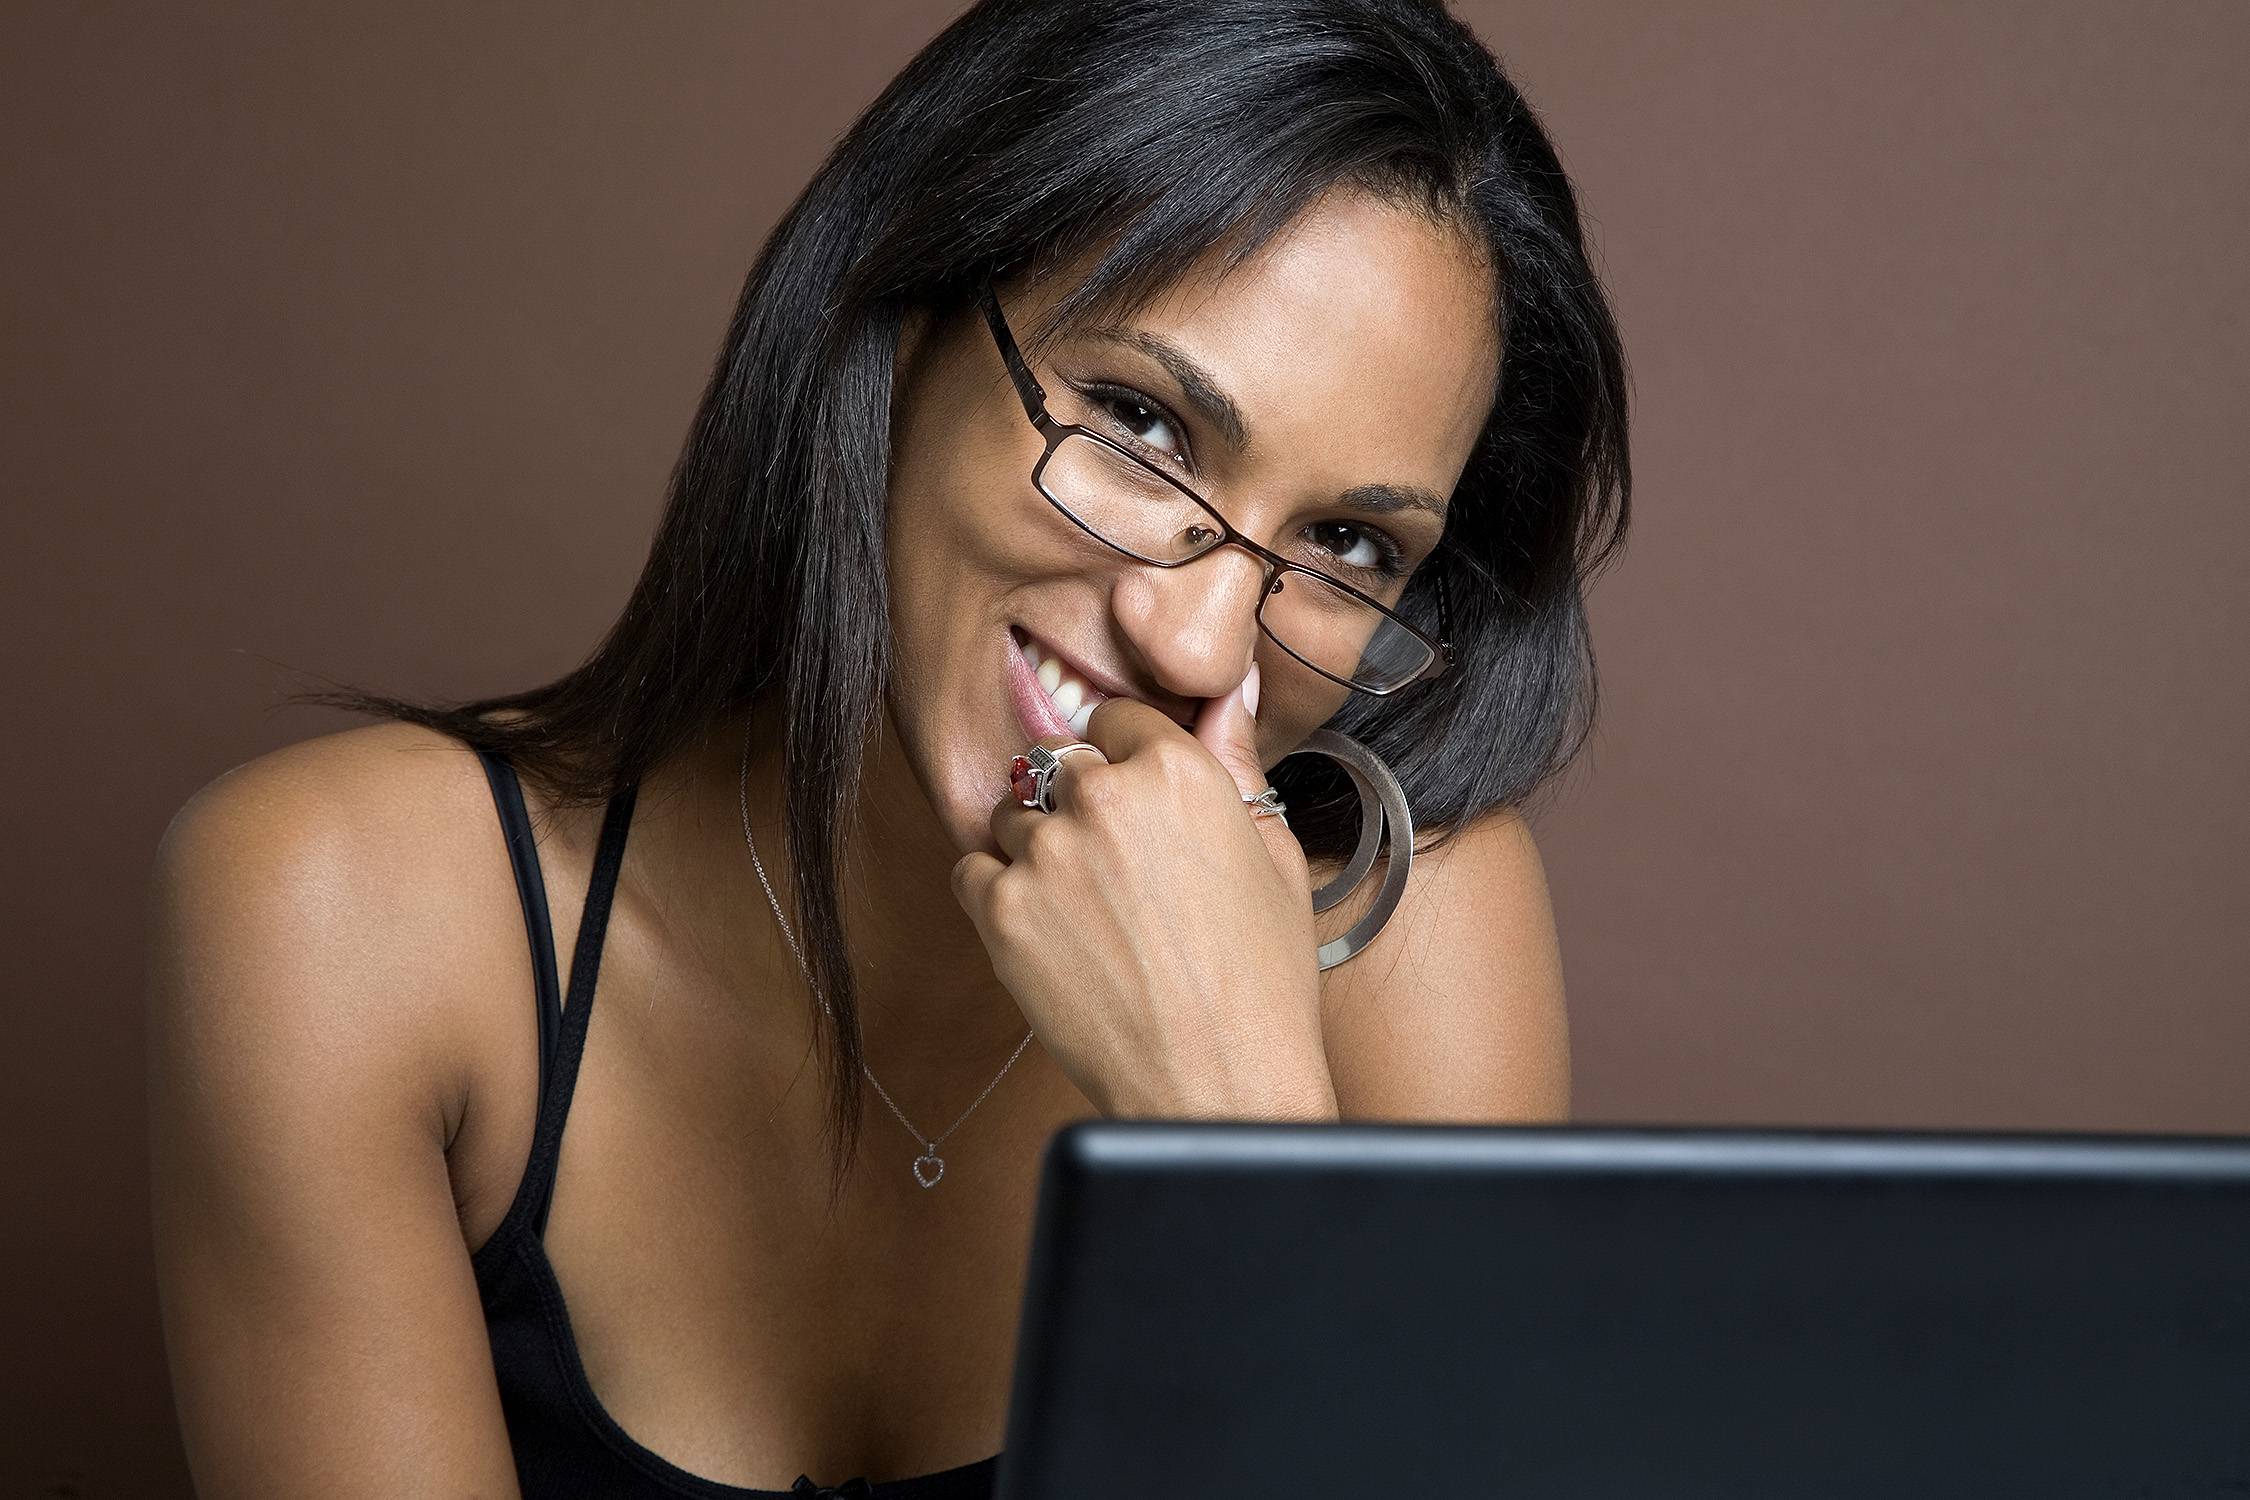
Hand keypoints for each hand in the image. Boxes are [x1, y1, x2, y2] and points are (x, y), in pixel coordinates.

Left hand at [950, 662, 1334, 1119]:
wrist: (1216, 1082)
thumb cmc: (1259, 979)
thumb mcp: (1273, 855)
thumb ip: (1237, 760)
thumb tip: (1226, 693)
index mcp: (1175, 772)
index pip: (1117, 718)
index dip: (1126, 760)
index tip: (1135, 801)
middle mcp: (1101, 799)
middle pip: (1060, 763)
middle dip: (1080, 801)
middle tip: (1114, 867)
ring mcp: (1044, 855)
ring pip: (1013, 814)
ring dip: (1037, 846)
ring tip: (1087, 908)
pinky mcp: (1000, 912)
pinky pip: (973, 870)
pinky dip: (999, 893)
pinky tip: (1051, 931)